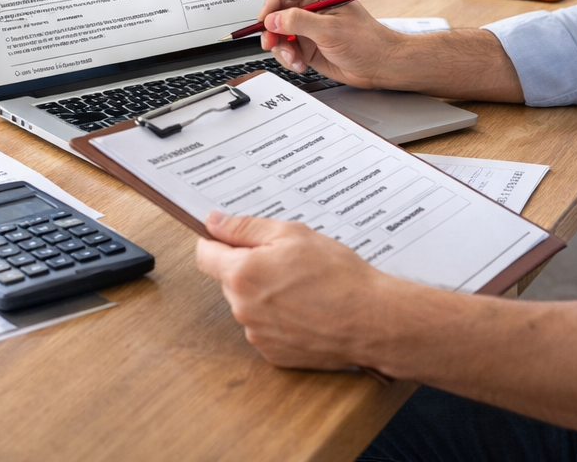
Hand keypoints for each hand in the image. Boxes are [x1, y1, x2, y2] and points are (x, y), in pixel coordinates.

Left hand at [195, 211, 393, 369]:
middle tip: (288, 261)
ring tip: (304, 288)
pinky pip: (266, 328)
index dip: (217, 241)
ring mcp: (257, 334)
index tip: (232, 238)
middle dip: (251, 268)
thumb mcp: (292, 234)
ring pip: (249, 304)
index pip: (205, 255)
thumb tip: (212, 222)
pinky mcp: (273, 354)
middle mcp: (242, 308)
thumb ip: (245, 228)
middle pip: (230, 280)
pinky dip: (280, 319)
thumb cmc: (337, 275)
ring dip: (265, 294)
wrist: (371, 320)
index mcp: (241, 274)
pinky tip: (307, 310)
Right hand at [255, 0, 403, 87]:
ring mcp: (308, 27)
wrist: (380, 66)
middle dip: (272, 29)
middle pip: (277, 11)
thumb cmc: (367, 42)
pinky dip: (288, 58)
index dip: (271, 2)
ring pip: (278, 32)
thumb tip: (272, 19)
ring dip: (281, 48)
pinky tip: (301, 65)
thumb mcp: (330, 29)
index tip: (266, 20)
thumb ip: (298, 22)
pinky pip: (286, 49)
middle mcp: (312, 7)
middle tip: (271, 43)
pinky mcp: (307, 45)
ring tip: (294, 59)